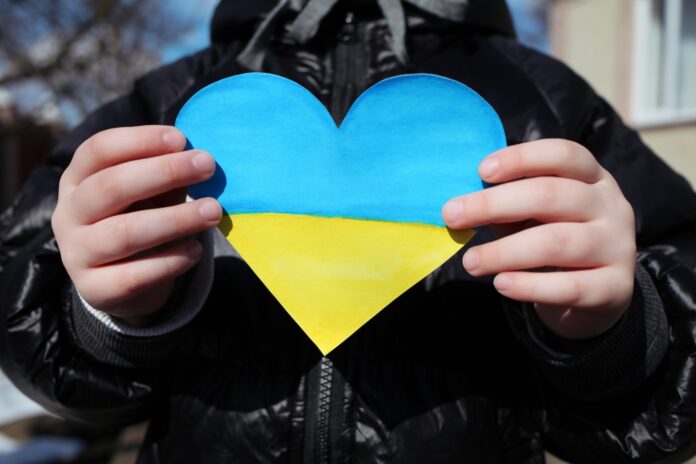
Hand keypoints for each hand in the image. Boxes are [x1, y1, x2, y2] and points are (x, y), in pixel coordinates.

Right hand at [52, 126, 220, 325]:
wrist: (121, 282)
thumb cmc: (139, 219)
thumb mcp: (150, 193)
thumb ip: (167, 175)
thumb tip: (200, 157)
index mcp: (77, 179)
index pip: (99, 150)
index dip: (139, 141)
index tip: (180, 138)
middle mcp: (69, 213)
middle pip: (111, 187)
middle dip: (164, 172)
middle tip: (207, 166)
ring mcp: (77, 253)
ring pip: (124, 233)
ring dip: (175, 219)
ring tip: (213, 211)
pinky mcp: (95, 289)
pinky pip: (134, 276)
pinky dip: (170, 261)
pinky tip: (196, 250)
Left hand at [442, 139, 635, 339]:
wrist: (597, 295)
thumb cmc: (552, 241)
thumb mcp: (534, 216)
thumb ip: (507, 205)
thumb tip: (459, 203)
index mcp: (591, 178)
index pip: (563, 154)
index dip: (521, 158)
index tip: (481, 171)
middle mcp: (610, 206)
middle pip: (551, 195)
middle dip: (493, 204)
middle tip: (451, 216)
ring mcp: (617, 246)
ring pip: (556, 242)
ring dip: (504, 252)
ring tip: (470, 262)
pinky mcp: (614, 287)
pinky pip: (568, 286)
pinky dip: (528, 286)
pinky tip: (500, 284)